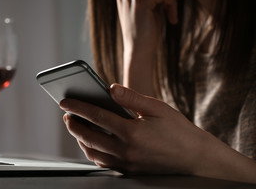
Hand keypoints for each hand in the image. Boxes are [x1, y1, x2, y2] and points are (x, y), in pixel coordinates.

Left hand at [60, 84, 255, 182]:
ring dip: (80, 139)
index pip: (96, 116)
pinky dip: (92, 152)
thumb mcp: (158, 108)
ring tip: (75, 126)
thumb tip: (110, 88)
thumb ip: (132, 98)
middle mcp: (125, 151)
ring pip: (92, 152)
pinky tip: (91, 143)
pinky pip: (103, 163)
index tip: (64, 101)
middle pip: (88, 136)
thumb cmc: (179, 131)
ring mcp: (126, 164)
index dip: (78, 107)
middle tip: (66, 114)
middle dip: (73, 124)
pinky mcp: (129, 172)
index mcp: (131, 132)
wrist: (196, 160)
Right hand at [116, 0, 177, 94]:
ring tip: (171, 18)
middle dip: (166, 0)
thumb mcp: (146, 10)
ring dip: (170, 3)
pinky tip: (172, 20)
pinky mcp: (139, 0)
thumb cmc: (145, 33)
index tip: (166, 12)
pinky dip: (172, 6)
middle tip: (170, 17)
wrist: (139, 52)